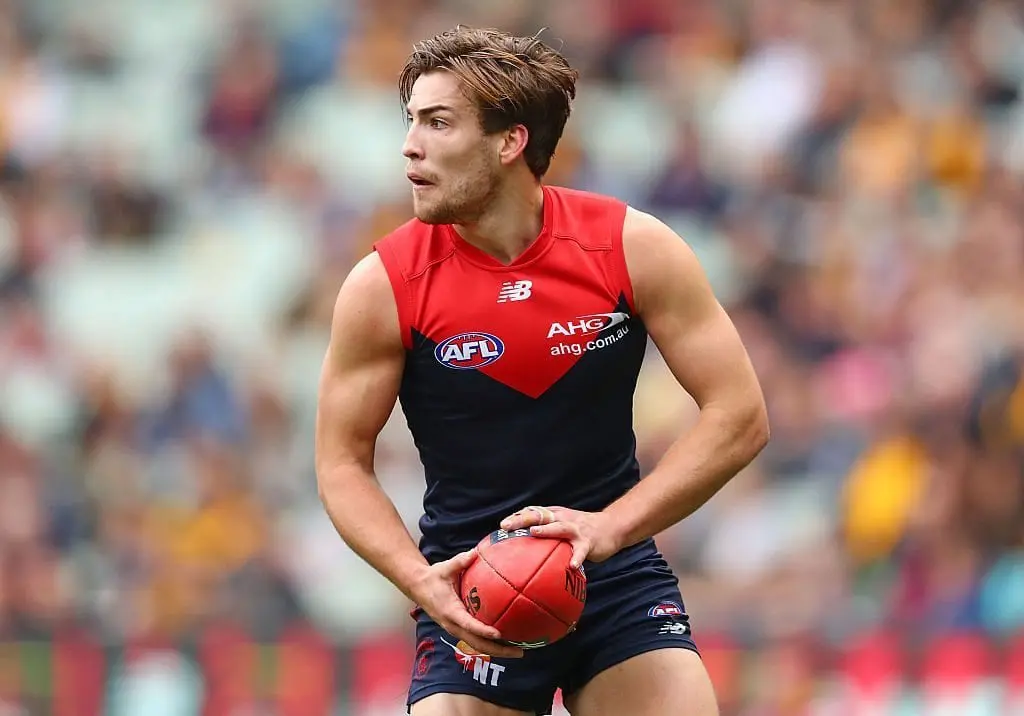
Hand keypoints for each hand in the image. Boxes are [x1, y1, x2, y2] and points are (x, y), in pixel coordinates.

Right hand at [407, 550, 523, 658]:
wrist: (418, 587)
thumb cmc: (433, 577)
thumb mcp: (445, 567)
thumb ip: (461, 561)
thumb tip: (476, 552)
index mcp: (450, 612)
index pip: (468, 625)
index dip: (483, 631)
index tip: (499, 634)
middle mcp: (453, 625)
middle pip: (477, 644)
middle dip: (498, 650)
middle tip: (519, 652)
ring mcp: (456, 630)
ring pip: (477, 646)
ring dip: (496, 651)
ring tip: (518, 652)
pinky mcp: (458, 630)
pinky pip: (475, 641)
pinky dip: (490, 645)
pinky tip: (506, 643)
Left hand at [500, 506, 621, 566]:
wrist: (612, 527)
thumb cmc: (581, 531)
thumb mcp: (562, 527)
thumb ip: (546, 536)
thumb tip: (523, 553)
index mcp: (554, 515)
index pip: (532, 512)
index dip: (517, 517)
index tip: (502, 525)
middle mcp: (562, 518)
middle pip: (539, 516)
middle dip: (522, 519)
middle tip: (506, 526)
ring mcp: (576, 529)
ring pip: (559, 527)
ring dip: (546, 529)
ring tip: (534, 533)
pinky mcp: (588, 542)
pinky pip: (581, 550)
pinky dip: (576, 557)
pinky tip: (571, 566)